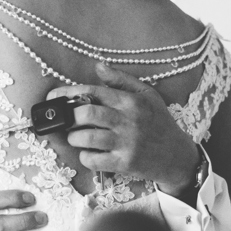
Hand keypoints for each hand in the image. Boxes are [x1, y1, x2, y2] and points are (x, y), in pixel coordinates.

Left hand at [48, 62, 200, 197]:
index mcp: (131, 101)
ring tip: (77, 137)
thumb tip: (98, 66)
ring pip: (86, 137)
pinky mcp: (125, 163)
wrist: (178, 156)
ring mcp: (126, 143)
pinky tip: (89, 153)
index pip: (93, 92)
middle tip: (67, 121)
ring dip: (74, 137)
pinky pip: (93, 160)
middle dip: (69, 117)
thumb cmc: (159, 123)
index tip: (53, 96)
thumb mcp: (147, 95)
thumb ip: (122, 80)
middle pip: (86, 113)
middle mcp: (128, 121)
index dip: (68, 93)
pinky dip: (85, 157)